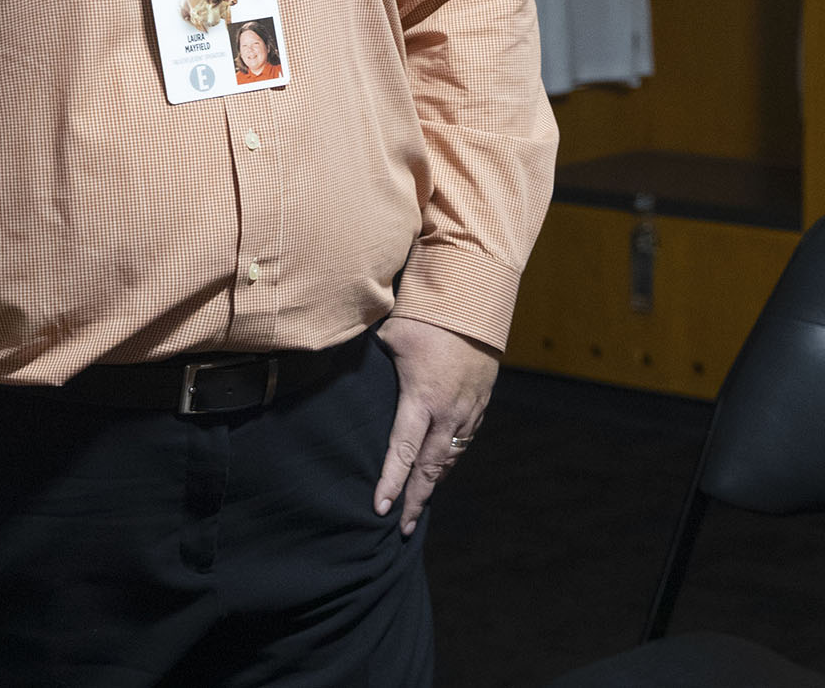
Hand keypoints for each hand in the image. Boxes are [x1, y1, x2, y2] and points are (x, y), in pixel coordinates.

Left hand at [373, 316, 498, 536]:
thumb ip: (371, 364)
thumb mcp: (390, 337)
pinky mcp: (482, 400)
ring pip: (451, 457)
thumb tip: (342, 371)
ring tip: (420, 505)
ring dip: (434, 483)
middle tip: (404, 527)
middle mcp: (449, 412)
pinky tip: (442, 467)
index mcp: (423, 399)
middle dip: (416, 499)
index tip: (380, 509)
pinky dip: (451, 459)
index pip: (402, 452)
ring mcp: (470, 408)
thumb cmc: (427, 313)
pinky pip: (466, 440)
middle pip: (431, 468)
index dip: (391, 483)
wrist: (476, 297)